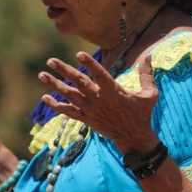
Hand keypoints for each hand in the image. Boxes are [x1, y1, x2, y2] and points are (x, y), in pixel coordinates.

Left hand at [37, 52, 159, 152]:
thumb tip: (149, 56)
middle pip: (79, 83)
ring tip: (42, 74)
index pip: (100, 75)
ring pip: (70, 96)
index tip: (79, 54)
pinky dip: (56, 106)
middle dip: (64, 71)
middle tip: (51, 60)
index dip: (90, 64)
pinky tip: (45, 98)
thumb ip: (147, 75)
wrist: (133, 137)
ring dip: (55, 85)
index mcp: (114, 92)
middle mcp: (100, 100)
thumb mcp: (149, 94)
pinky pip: (68, 111)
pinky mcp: (86, 119)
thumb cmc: (142, 113)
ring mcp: (91, 110)